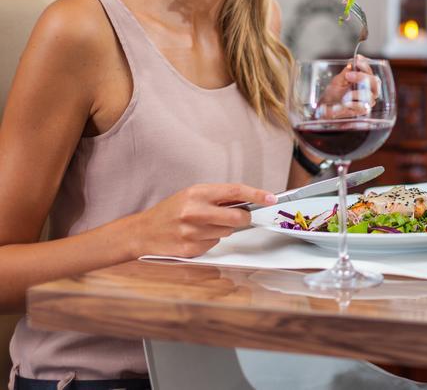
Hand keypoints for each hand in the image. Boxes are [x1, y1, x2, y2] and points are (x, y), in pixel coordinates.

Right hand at [128, 183, 275, 257]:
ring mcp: (192, 232)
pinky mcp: (190, 249)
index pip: (235, 191)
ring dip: (222, 230)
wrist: (142, 231)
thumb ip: (218, 197)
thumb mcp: (192, 195)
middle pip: (237, 217)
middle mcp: (194, 211)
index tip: (271, 198)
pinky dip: (210, 241)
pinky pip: (214, 245)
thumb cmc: (171, 211)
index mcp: (197, 193)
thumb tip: (248, 201)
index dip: (256, 194)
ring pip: (227, 232)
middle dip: (242, 218)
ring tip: (202, 225)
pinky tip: (195, 236)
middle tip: (236, 217)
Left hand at [317, 56, 380, 118]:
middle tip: (348, 75)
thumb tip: (352, 64)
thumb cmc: (333, 93)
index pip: (370, 71)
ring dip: (357, 92)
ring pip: (370, 95)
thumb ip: (346, 72)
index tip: (357, 59)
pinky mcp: (363, 110)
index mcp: (364, 80)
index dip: (365, 64)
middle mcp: (369, 89)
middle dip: (363, 77)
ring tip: (346, 93)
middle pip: (375, 82)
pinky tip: (347, 102)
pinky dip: (355, 104)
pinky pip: (363, 107)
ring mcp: (367, 100)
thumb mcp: (338, 80)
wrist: (327, 107)